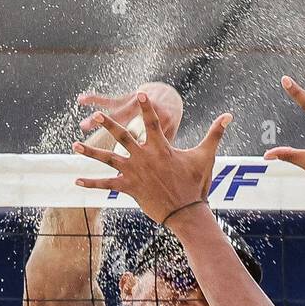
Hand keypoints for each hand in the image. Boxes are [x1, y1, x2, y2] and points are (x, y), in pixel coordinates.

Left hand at [73, 92, 229, 223]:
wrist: (187, 212)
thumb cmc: (197, 183)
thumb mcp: (206, 156)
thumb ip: (215, 133)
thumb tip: (229, 115)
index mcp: (162, 148)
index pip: (153, 123)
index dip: (147, 108)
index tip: (140, 93)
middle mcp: (144, 158)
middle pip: (122, 136)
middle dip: (108, 124)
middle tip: (96, 115)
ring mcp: (135, 173)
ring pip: (108, 159)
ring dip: (90, 152)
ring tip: (74, 145)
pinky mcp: (129, 188)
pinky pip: (107, 185)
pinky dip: (92, 184)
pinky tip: (76, 181)